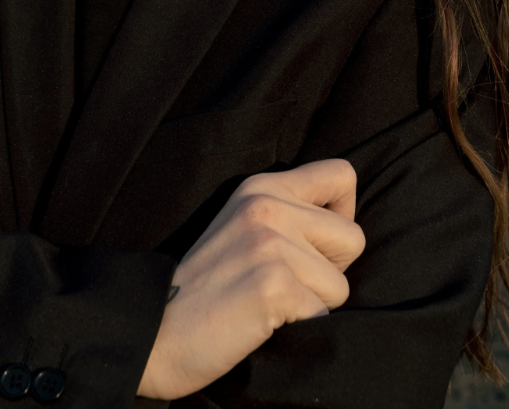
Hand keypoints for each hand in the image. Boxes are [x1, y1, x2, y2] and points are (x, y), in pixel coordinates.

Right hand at [137, 159, 363, 400]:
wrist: (156, 333)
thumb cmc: (207, 288)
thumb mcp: (243, 227)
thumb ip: (288, 213)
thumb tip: (345, 222)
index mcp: (262, 187)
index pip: (342, 175)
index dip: (342, 215)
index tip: (315, 244)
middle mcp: (267, 205)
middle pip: (352, 238)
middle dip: (329, 271)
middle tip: (283, 284)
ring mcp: (269, 244)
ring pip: (340, 286)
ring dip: (312, 305)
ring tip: (267, 305)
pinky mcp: (273, 285)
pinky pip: (323, 316)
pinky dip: (301, 330)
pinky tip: (263, 323)